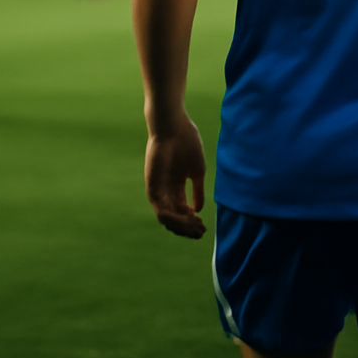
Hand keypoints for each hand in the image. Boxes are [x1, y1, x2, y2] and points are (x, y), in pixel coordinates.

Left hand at [144, 114, 206, 238]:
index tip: (204, 225)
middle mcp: (165, 191)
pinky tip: (187, 218)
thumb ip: (197, 191)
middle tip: (201, 231)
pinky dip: (174, 218)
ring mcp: (158, 190)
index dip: (192, 222)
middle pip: (174, 218)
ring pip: (167, 218)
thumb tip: (198, 211)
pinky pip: (161, 210)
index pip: (181, 212)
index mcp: (175, 187)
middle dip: (188, 228)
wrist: (174, 126)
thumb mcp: (197, 171)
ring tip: (196, 227)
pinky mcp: (152, 187)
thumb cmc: (187, 143)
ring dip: (182, 226)